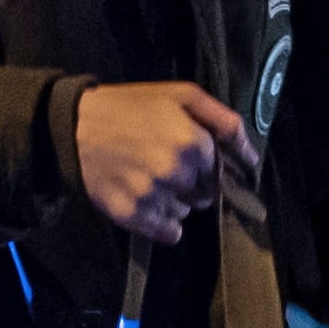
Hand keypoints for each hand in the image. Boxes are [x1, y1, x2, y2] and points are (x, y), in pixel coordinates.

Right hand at [72, 81, 255, 244]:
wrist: (76, 125)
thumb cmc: (132, 106)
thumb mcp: (181, 95)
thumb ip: (224, 121)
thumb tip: (252, 157)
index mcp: (193, 142)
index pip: (219, 172)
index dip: (206, 167)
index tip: (188, 158)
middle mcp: (176, 172)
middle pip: (203, 196)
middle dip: (192, 185)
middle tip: (166, 167)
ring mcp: (152, 195)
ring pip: (184, 213)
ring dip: (175, 202)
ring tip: (150, 179)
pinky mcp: (131, 214)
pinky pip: (168, 232)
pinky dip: (164, 224)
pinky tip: (148, 202)